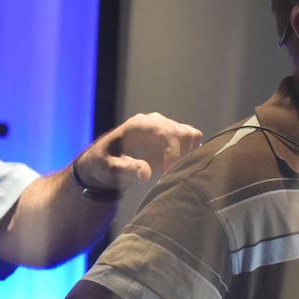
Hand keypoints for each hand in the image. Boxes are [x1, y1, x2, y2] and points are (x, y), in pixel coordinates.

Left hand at [75, 113, 201, 189]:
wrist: (107, 161)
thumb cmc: (106, 163)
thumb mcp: (109, 168)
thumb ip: (125, 170)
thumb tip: (145, 173)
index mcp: (139, 124)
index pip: (166, 132)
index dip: (173, 153)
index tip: (168, 173)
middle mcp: (155, 122)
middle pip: (183, 133)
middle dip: (182, 157)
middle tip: (172, 176)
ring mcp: (165, 128)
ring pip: (191, 136)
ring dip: (189, 156)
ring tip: (174, 173)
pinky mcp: (173, 137)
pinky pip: (192, 142)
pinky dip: (191, 155)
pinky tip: (178, 170)